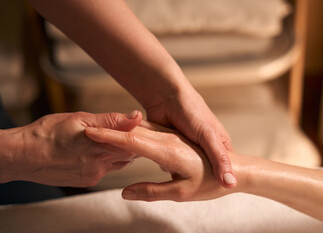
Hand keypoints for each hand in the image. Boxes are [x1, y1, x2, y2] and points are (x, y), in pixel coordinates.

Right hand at [2, 111, 141, 186]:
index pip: (134, 144)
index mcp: (101, 148)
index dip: (139, 134)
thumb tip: (136, 116)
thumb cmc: (47, 133)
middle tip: (130, 131)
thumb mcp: (80, 119)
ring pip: (119, 164)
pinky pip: (105, 171)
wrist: (22, 156)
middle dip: (131, 144)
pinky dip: (107, 160)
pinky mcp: (86, 181)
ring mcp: (93, 176)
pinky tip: (99, 151)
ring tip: (114, 140)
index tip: (141, 126)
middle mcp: (100, 166)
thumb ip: (111, 120)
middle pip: (129, 156)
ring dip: (120, 153)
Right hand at [85, 122, 239, 200]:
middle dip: (108, 131)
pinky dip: (133, 133)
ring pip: (140, 131)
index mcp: (167, 151)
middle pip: (132, 132)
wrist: (235, 168)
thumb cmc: (210, 182)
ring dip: (120, 130)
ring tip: (99, 131)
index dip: (109, 136)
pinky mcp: (174, 139)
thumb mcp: (182, 192)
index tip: (89, 132)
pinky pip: (149, 133)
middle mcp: (167, 140)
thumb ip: (152, 191)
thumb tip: (125, 192)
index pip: (131, 140)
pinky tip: (125, 136)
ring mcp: (171, 137)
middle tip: (86, 132)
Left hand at [145, 88, 236, 187]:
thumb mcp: (209, 135)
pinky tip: (155, 158)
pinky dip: (158, 160)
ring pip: (178, 169)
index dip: (217, 181)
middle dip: (192, 175)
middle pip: (198, 173)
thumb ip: (219, 159)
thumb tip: (231, 184)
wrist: (166, 96)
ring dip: (172, 167)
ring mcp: (182, 150)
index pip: (222, 171)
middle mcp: (200, 150)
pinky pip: (162, 162)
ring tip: (168, 162)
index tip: (212, 187)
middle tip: (186, 174)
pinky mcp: (165, 148)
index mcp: (217, 147)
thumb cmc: (193, 111)